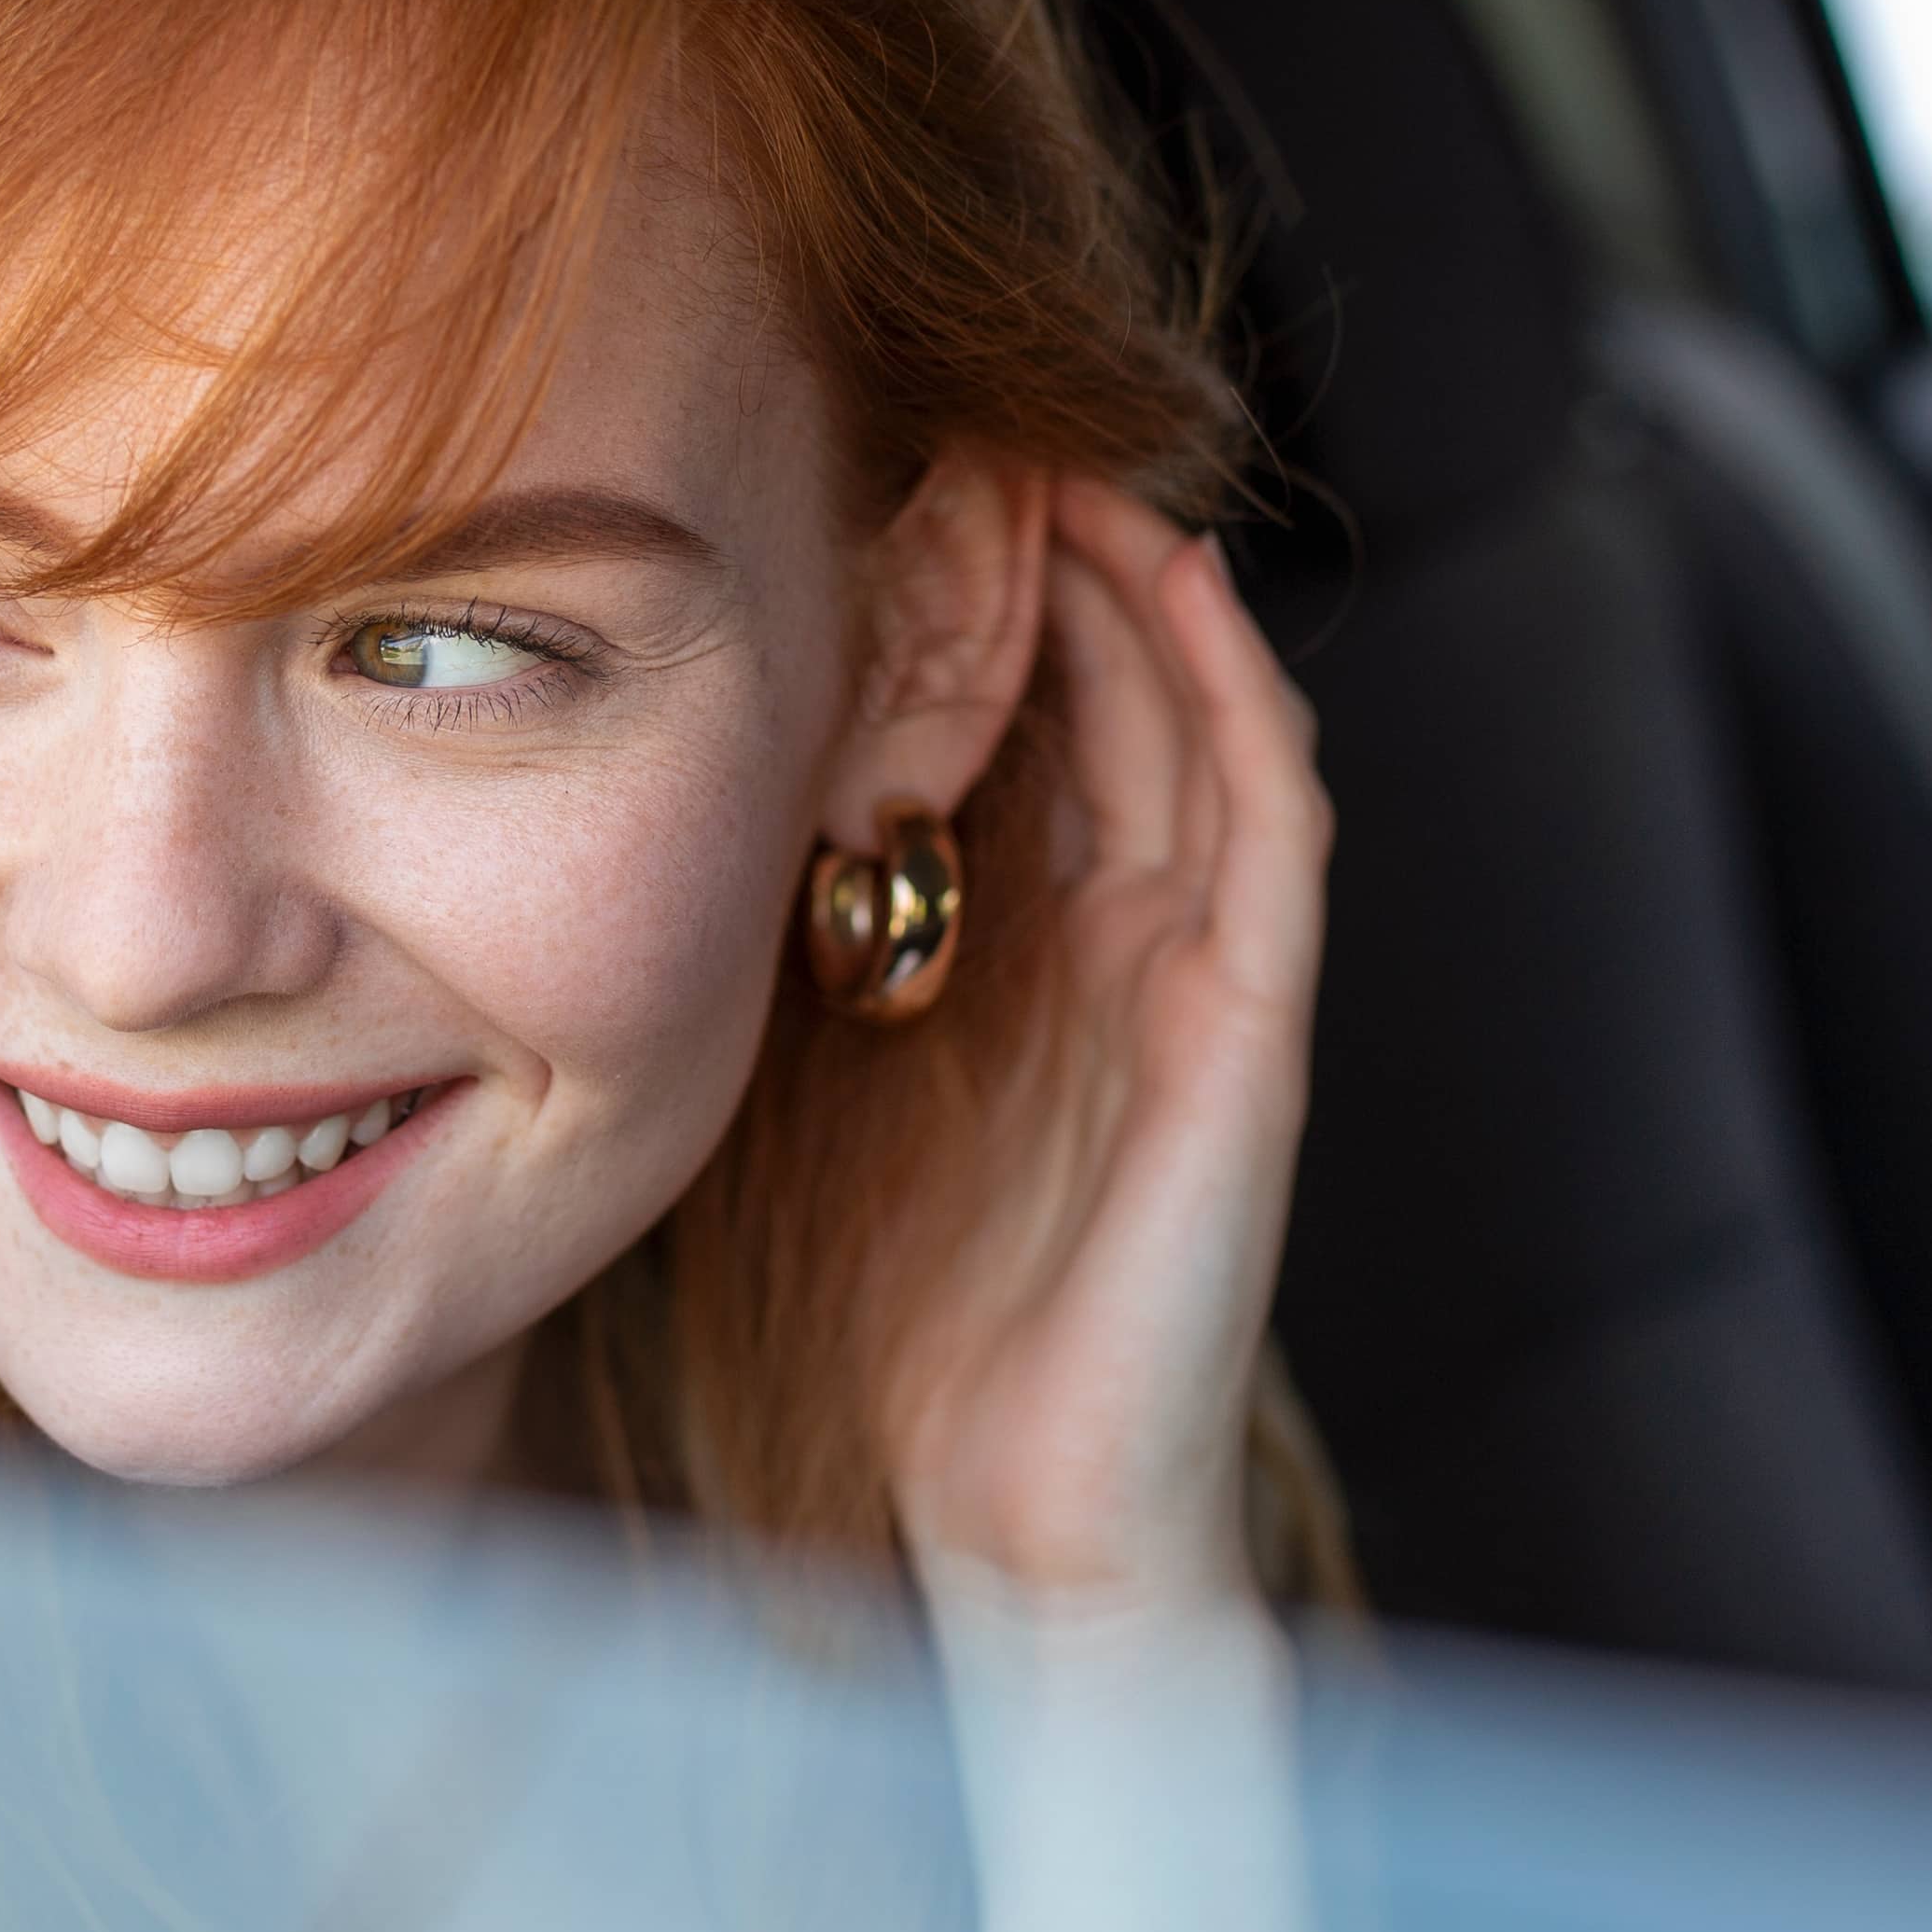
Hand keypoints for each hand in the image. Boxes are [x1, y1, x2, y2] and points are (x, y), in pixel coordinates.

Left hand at [877, 478, 1329, 1613]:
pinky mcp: (1247, 1033)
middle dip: (1047, 553)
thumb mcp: (809, 1092)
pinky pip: (1263, 826)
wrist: (1015, 1520)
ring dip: (1139, 584)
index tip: (866, 470)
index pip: (1003, 728)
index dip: (958, 599)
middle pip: (1101, 695)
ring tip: (1069, 452)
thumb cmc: (904, 1332)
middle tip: (969, 411)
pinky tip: (1179, 586)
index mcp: (1016, 959)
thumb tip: (667, 811)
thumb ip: (788, 955)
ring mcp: (1195, 979)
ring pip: (1188, 723)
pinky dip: (1232, 696)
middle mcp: (1116, 945)